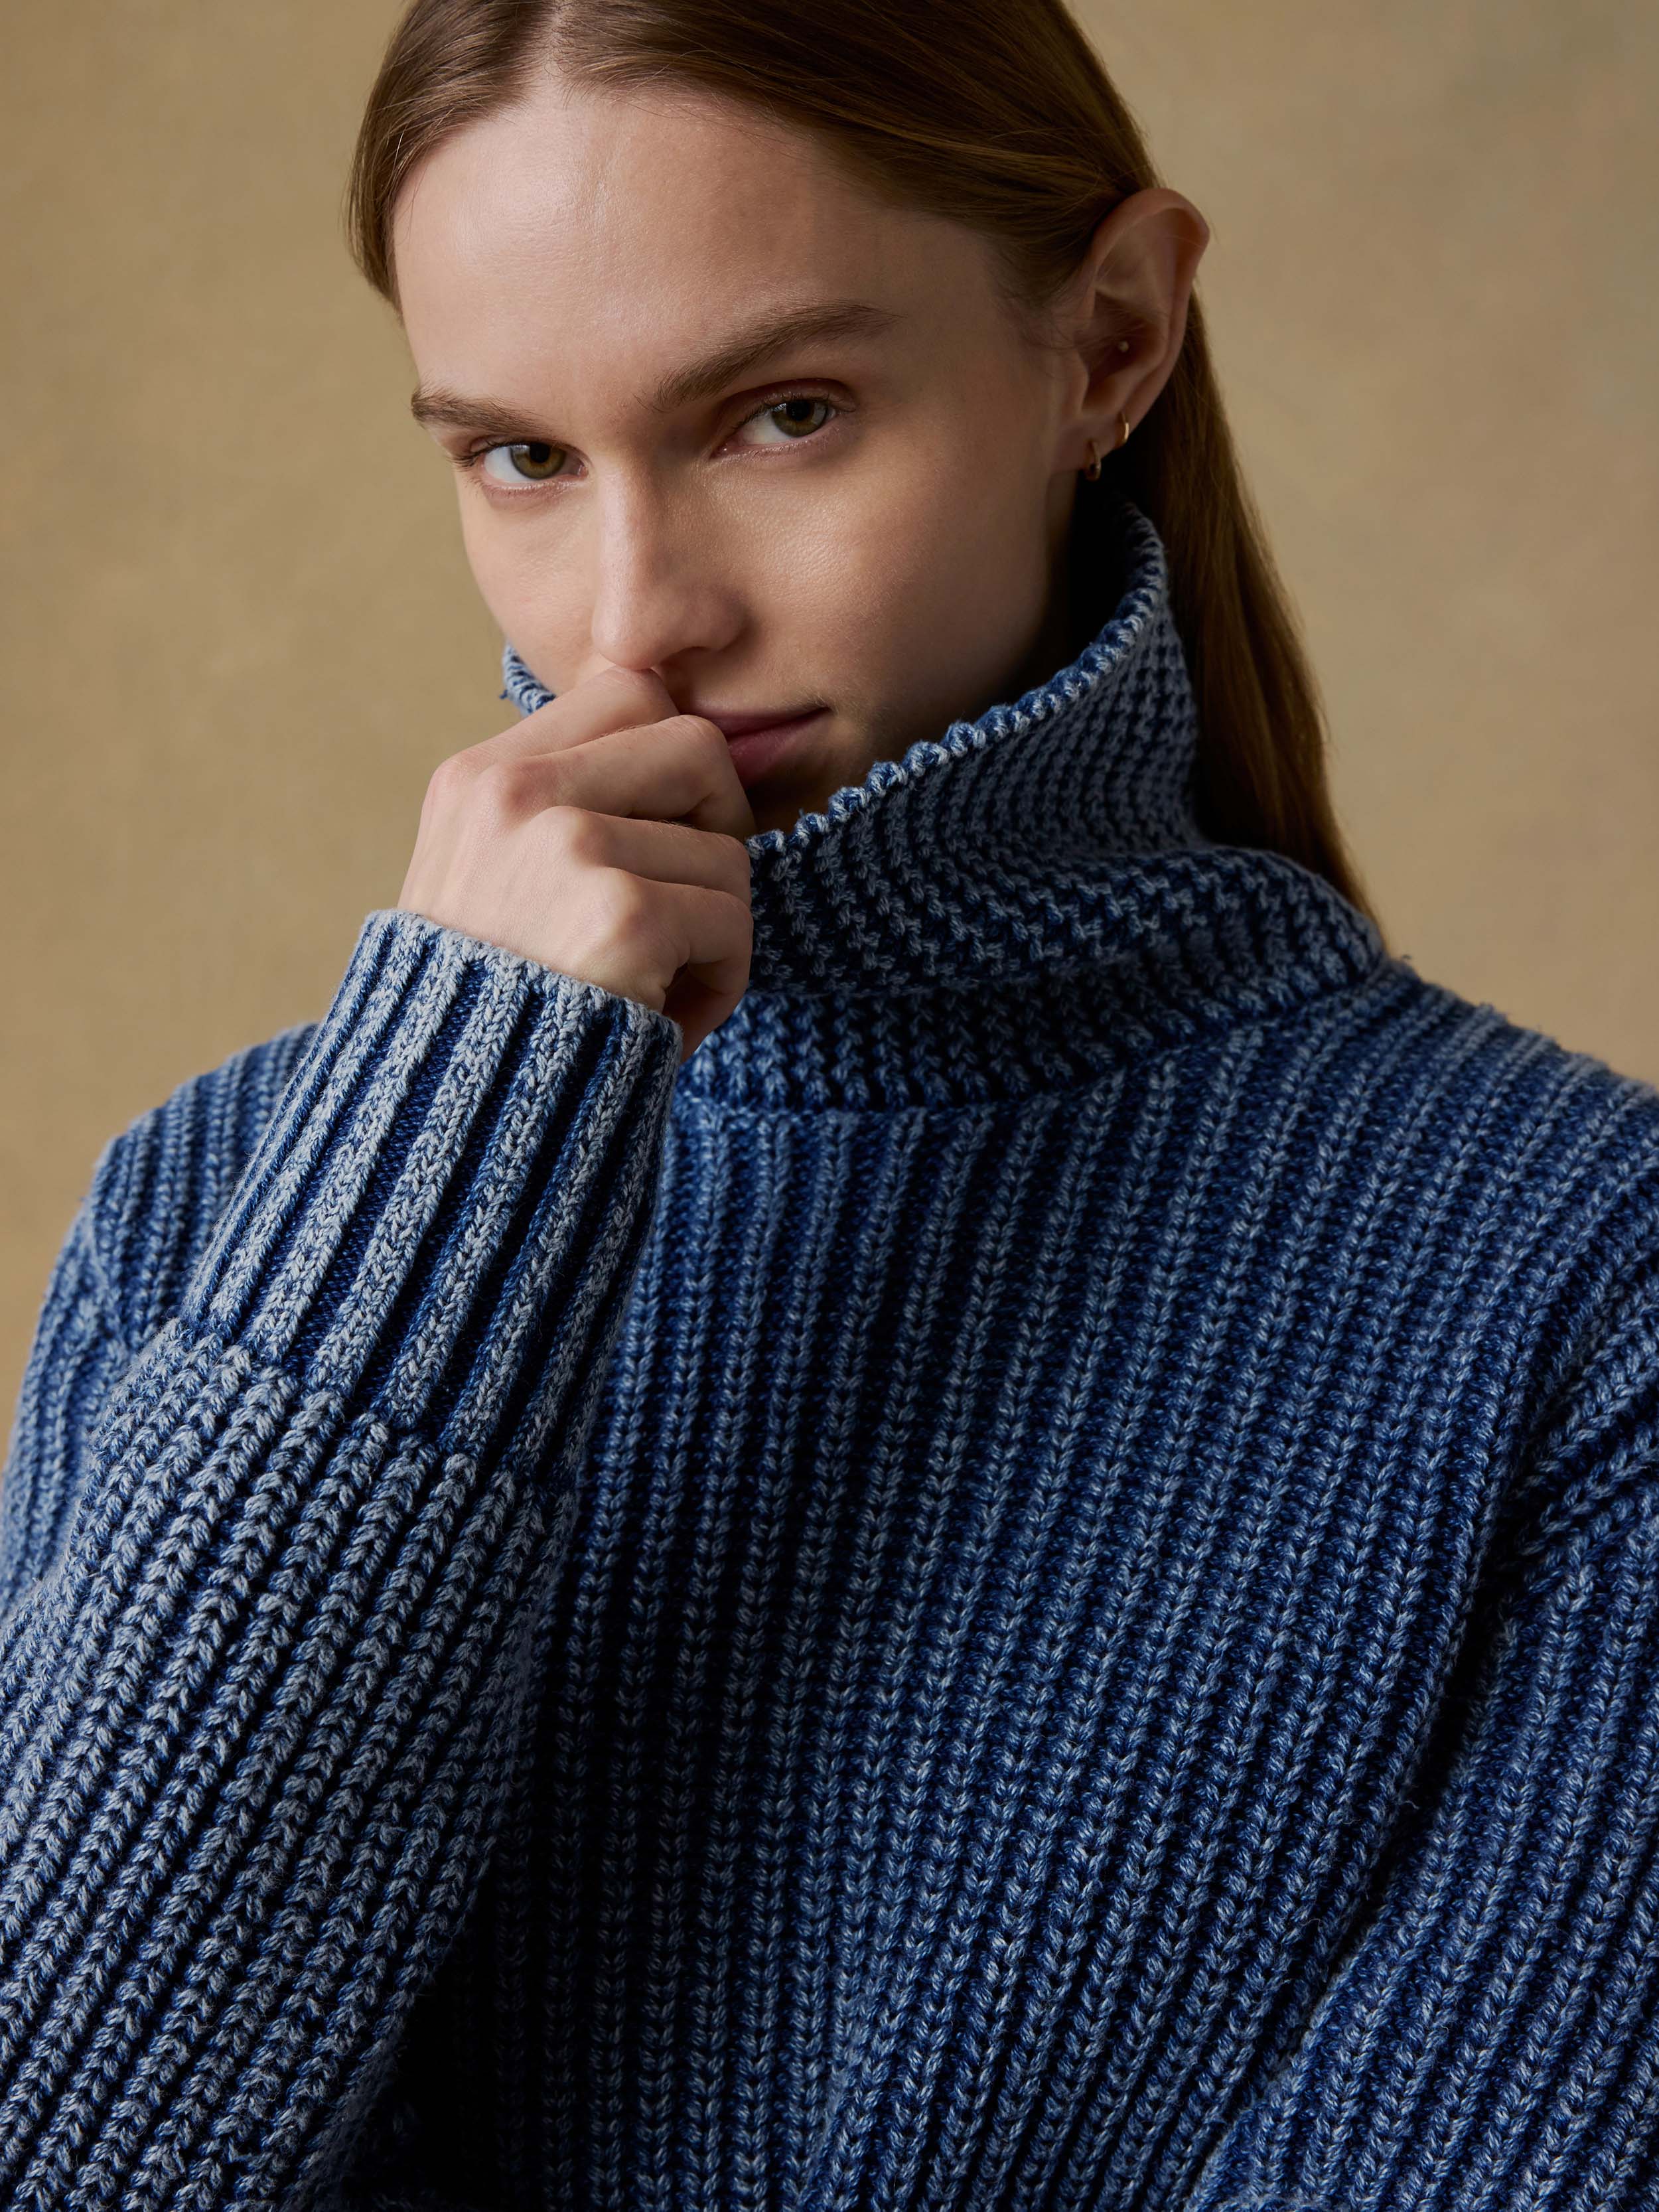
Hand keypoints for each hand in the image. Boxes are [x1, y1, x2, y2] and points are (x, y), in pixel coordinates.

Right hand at [397, 665, 755, 1061]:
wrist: (447, 1124)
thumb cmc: (490, 1016)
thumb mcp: (489, 884)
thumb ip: (557, 811)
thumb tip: (685, 739)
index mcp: (478, 778)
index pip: (628, 690)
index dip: (674, 764)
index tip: (664, 837)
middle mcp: (515, 794)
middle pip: (696, 745)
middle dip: (717, 828)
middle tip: (686, 904)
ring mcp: (566, 846)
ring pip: (727, 848)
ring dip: (715, 930)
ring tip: (654, 987)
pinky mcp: (619, 913)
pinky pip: (732, 920)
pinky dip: (719, 981)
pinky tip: (662, 1020)